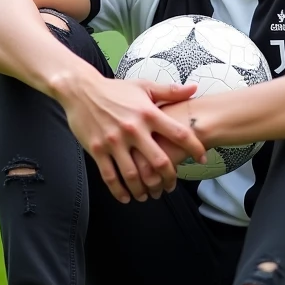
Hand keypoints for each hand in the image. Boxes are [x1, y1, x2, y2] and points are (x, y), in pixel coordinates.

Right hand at [60, 76, 206, 203]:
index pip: (179, 133)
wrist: (81, 90)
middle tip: (172, 186)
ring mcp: (114, 141)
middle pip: (159, 161)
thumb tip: (195, 89)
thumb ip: (170, 91)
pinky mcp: (97, 149)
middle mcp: (133, 129)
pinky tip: (126, 197)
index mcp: (148, 113)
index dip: (195, 148)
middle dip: (169, 178)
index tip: (202, 159)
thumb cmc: (115, 89)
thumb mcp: (144, 86)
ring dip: (144, 189)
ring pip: (133, 174)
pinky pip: (110, 176)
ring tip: (149, 195)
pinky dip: (119, 190)